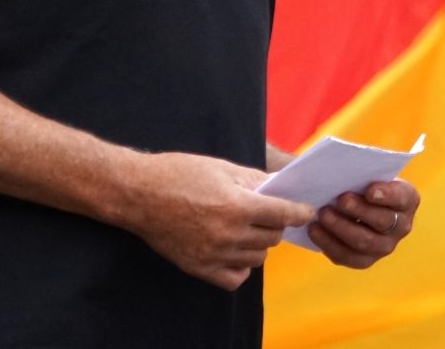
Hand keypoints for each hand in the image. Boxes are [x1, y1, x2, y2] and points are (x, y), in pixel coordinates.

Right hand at [118, 151, 314, 290]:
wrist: (138, 194)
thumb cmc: (179, 173)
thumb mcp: (222, 167)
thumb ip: (254, 180)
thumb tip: (278, 188)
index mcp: (236, 206)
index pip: (282, 214)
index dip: (299, 211)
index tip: (306, 210)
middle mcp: (228, 234)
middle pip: (272, 237)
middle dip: (275, 224)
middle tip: (267, 213)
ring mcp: (213, 254)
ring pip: (257, 257)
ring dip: (259, 244)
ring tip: (247, 228)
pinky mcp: (198, 268)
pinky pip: (235, 277)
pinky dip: (241, 266)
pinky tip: (235, 250)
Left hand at [309, 178, 422, 268]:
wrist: (358, 205)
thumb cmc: (364, 183)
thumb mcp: (370, 173)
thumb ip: (362, 172)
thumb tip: (342, 173)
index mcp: (408, 200)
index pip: (402, 197)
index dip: (387, 195)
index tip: (369, 190)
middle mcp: (401, 226)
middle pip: (383, 222)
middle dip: (359, 211)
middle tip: (341, 199)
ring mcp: (384, 246)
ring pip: (364, 242)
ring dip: (341, 228)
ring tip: (323, 214)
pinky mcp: (364, 260)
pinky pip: (347, 256)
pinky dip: (329, 243)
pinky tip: (315, 229)